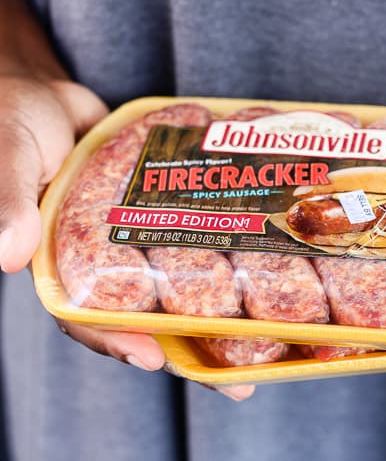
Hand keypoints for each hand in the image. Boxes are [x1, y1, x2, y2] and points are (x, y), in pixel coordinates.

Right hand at [0, 76, 253, 400]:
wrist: (50, 95)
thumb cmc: (15, 120)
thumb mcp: (8, 153)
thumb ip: (8, 195)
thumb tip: (8, 253)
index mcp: (62, 266)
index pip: (87, 318)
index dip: (118, 342)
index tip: (154, 358)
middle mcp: (106, 262)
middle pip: (150, 317)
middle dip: (192, 348)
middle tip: (241, 379)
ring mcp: (140, 241)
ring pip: (182, 287)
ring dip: (221, 312)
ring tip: (271, 339)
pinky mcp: (166, 217)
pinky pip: (197, 242)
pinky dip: (227, 256)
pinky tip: (269, 268)